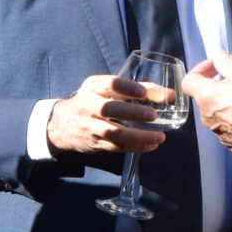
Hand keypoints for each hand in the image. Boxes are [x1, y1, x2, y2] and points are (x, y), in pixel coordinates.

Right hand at [47, 74, 170, 155]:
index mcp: (92, 88)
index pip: (109, 84)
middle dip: (132, 112)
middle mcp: (89, 106)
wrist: (62, 125)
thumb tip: (169, 94)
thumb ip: (138, 89)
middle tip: (153, 115)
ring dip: (138, 136)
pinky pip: (116, 147)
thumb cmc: (92, 101)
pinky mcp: (95, 144)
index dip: (126, 87)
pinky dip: (135, 147)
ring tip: (160, 137)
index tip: (143, 92)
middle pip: (109, 109)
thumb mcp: (105, 89)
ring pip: (114, 133)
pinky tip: (151, 145)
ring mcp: (91, 127)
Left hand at [182, 52, 231, 151]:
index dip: (200, 69)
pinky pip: (227, 125)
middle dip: (217, 85)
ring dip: (227, 102)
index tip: (215, 66)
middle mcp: (208, 116)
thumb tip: (218, 55)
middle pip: (204, 96)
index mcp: (208, 96)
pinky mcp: (229, 142)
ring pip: (216, 111)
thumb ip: (227, 62)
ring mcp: (218, 131)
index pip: (188, 81)